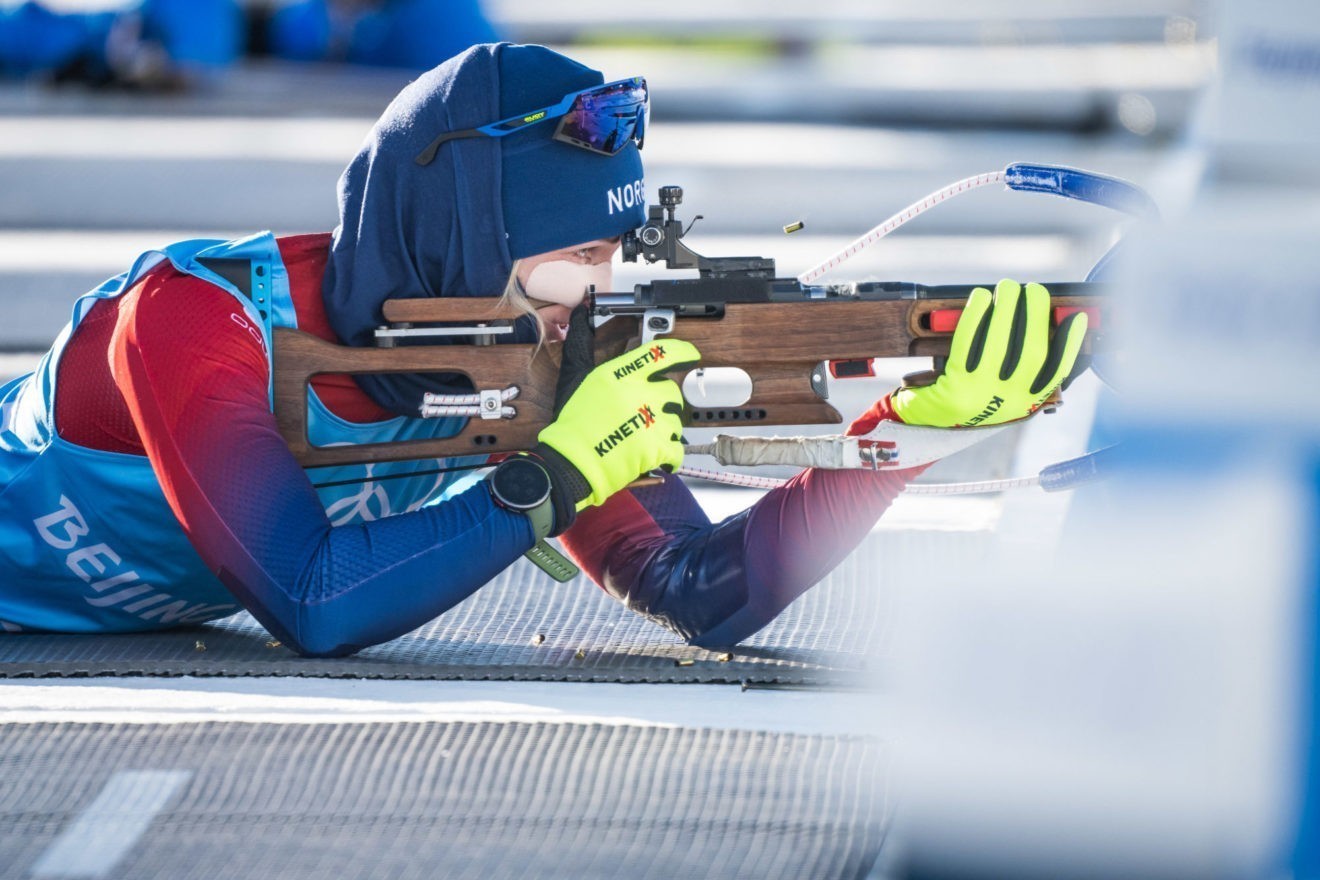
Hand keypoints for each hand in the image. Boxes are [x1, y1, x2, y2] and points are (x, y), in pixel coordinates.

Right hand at [532, 307, 698, 515]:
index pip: (663, 353)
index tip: (690, 354)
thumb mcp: (574, 376)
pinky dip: (670, 454)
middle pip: (671, 391)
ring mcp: (653, 422)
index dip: (682, 352)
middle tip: (644, 413)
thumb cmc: (573, 421)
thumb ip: (581, 342)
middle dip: (662, 403)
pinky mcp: (658, 448)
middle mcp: (642, 394)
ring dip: (665, 427)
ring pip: (676, 419)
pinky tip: (658, 454)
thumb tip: (580, 313)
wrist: (573, 460)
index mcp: (624, 374)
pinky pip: (677, 448)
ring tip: (642, 434)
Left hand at [892, 279, 1087, 427]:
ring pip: (1000, 344)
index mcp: (1027, 402)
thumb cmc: (973, 395)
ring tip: (1008, 286)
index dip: (1071, 343)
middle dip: (1035, 314)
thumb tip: (1053, 319)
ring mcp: (981, 395)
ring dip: (1007, 308)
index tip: (1077, 317)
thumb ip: (1026, 362)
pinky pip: (968, 343)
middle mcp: (1008, 402)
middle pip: (1031, 352)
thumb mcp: (1004, 389)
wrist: (932, 420)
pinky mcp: (955, 386)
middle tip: (1032, 288)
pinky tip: (981, 297)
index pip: (1057, 371)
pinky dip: (976, 316)